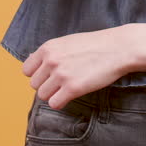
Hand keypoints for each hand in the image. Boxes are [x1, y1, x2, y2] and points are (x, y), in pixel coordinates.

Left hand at [21, 25, 137, 109]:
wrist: (118, 48)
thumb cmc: (94, 45)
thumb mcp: (67, 42)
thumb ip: (50, 52)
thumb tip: (31, 60)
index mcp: (48, 48)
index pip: (27, 70)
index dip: (38, 75)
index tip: (50, 76)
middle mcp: (51, 60)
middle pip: (34, 85)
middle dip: (47, 86)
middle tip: (63, 82)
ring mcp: (61, 75)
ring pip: (43, 95)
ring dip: (54, 95)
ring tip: (68, 88)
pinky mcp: (73, 88)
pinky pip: (54, 104)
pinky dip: (61, 103)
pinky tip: (71, 96)